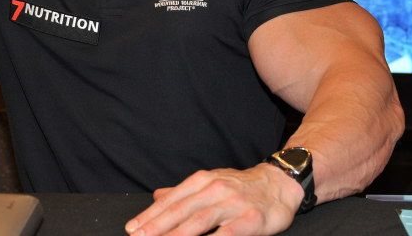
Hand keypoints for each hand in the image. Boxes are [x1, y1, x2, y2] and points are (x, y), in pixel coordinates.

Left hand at [124, 164, 303, 235]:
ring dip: (177, 234)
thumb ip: (183, 192)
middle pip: (180, 210)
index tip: (133, 228)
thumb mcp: (210, 182)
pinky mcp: (250, 219)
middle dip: (157, 226)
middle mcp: (214, 189)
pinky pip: (228, 233)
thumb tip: (156, 196)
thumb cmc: (241, 186)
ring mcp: (232, 203)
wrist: (279, 184)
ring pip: (199, 221)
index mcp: (202, 181)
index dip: (150, 215)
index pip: (171, 200)